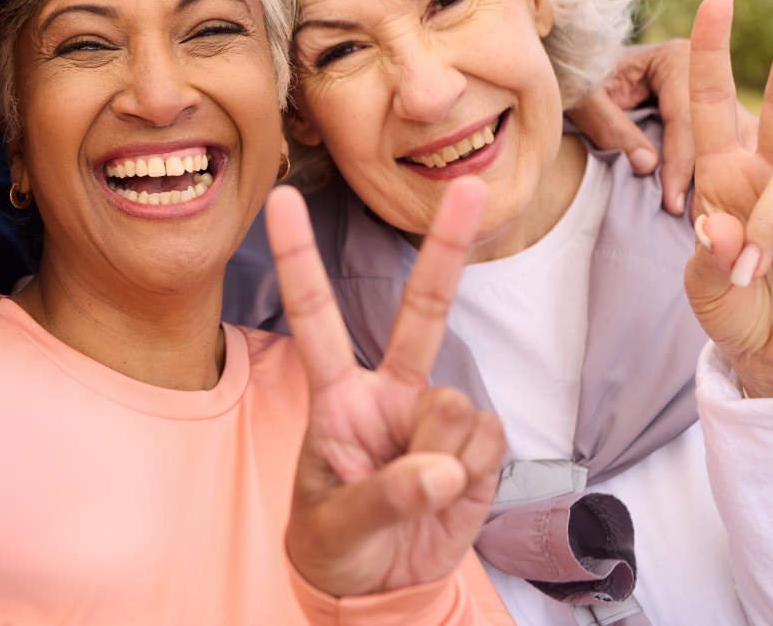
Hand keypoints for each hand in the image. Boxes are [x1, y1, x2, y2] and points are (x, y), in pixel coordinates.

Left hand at [266, 179, 504, 596]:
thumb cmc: (337, 545)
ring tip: (415, 495)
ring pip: (454, 404)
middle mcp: (389, 390)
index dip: (301, 259)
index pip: (316, 318)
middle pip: (421, 310)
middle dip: (447, 248)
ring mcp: (435, 414)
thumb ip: (384, 495)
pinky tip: (450, 494)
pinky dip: (471, 476)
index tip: (284, 199)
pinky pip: (488, 442)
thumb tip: (442, 469)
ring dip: (439, 458)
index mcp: (335, 396)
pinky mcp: (478, 446)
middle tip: (470, 186)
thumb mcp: (335, 529)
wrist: (379, 589)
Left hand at [567, 40, 757, 215]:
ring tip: (720, 221)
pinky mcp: (716, 118)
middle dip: (714, 178)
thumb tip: (647, 166)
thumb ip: (610, 128)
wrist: (578, 73)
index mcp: (676, 60)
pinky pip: (732, 149)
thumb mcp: (585, 100)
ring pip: (737, 141)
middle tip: (705, 223)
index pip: (686, 120)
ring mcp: (716, 97)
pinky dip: (729, 177)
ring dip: (730, 180)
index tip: (672, 205)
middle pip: (722, 131)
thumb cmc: (579, 83)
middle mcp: (704, 75)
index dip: (680, 165)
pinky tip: (727, 209)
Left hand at [685, 0, 772, 398]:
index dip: (711, 51)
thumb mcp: (700, 284)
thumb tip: (719, 226)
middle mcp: (765, 177)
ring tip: (745, 271)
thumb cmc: (731, 302)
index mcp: (722, 173)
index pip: (711, 102)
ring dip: (761, 227)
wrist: (772, 350)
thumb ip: (705, 258)